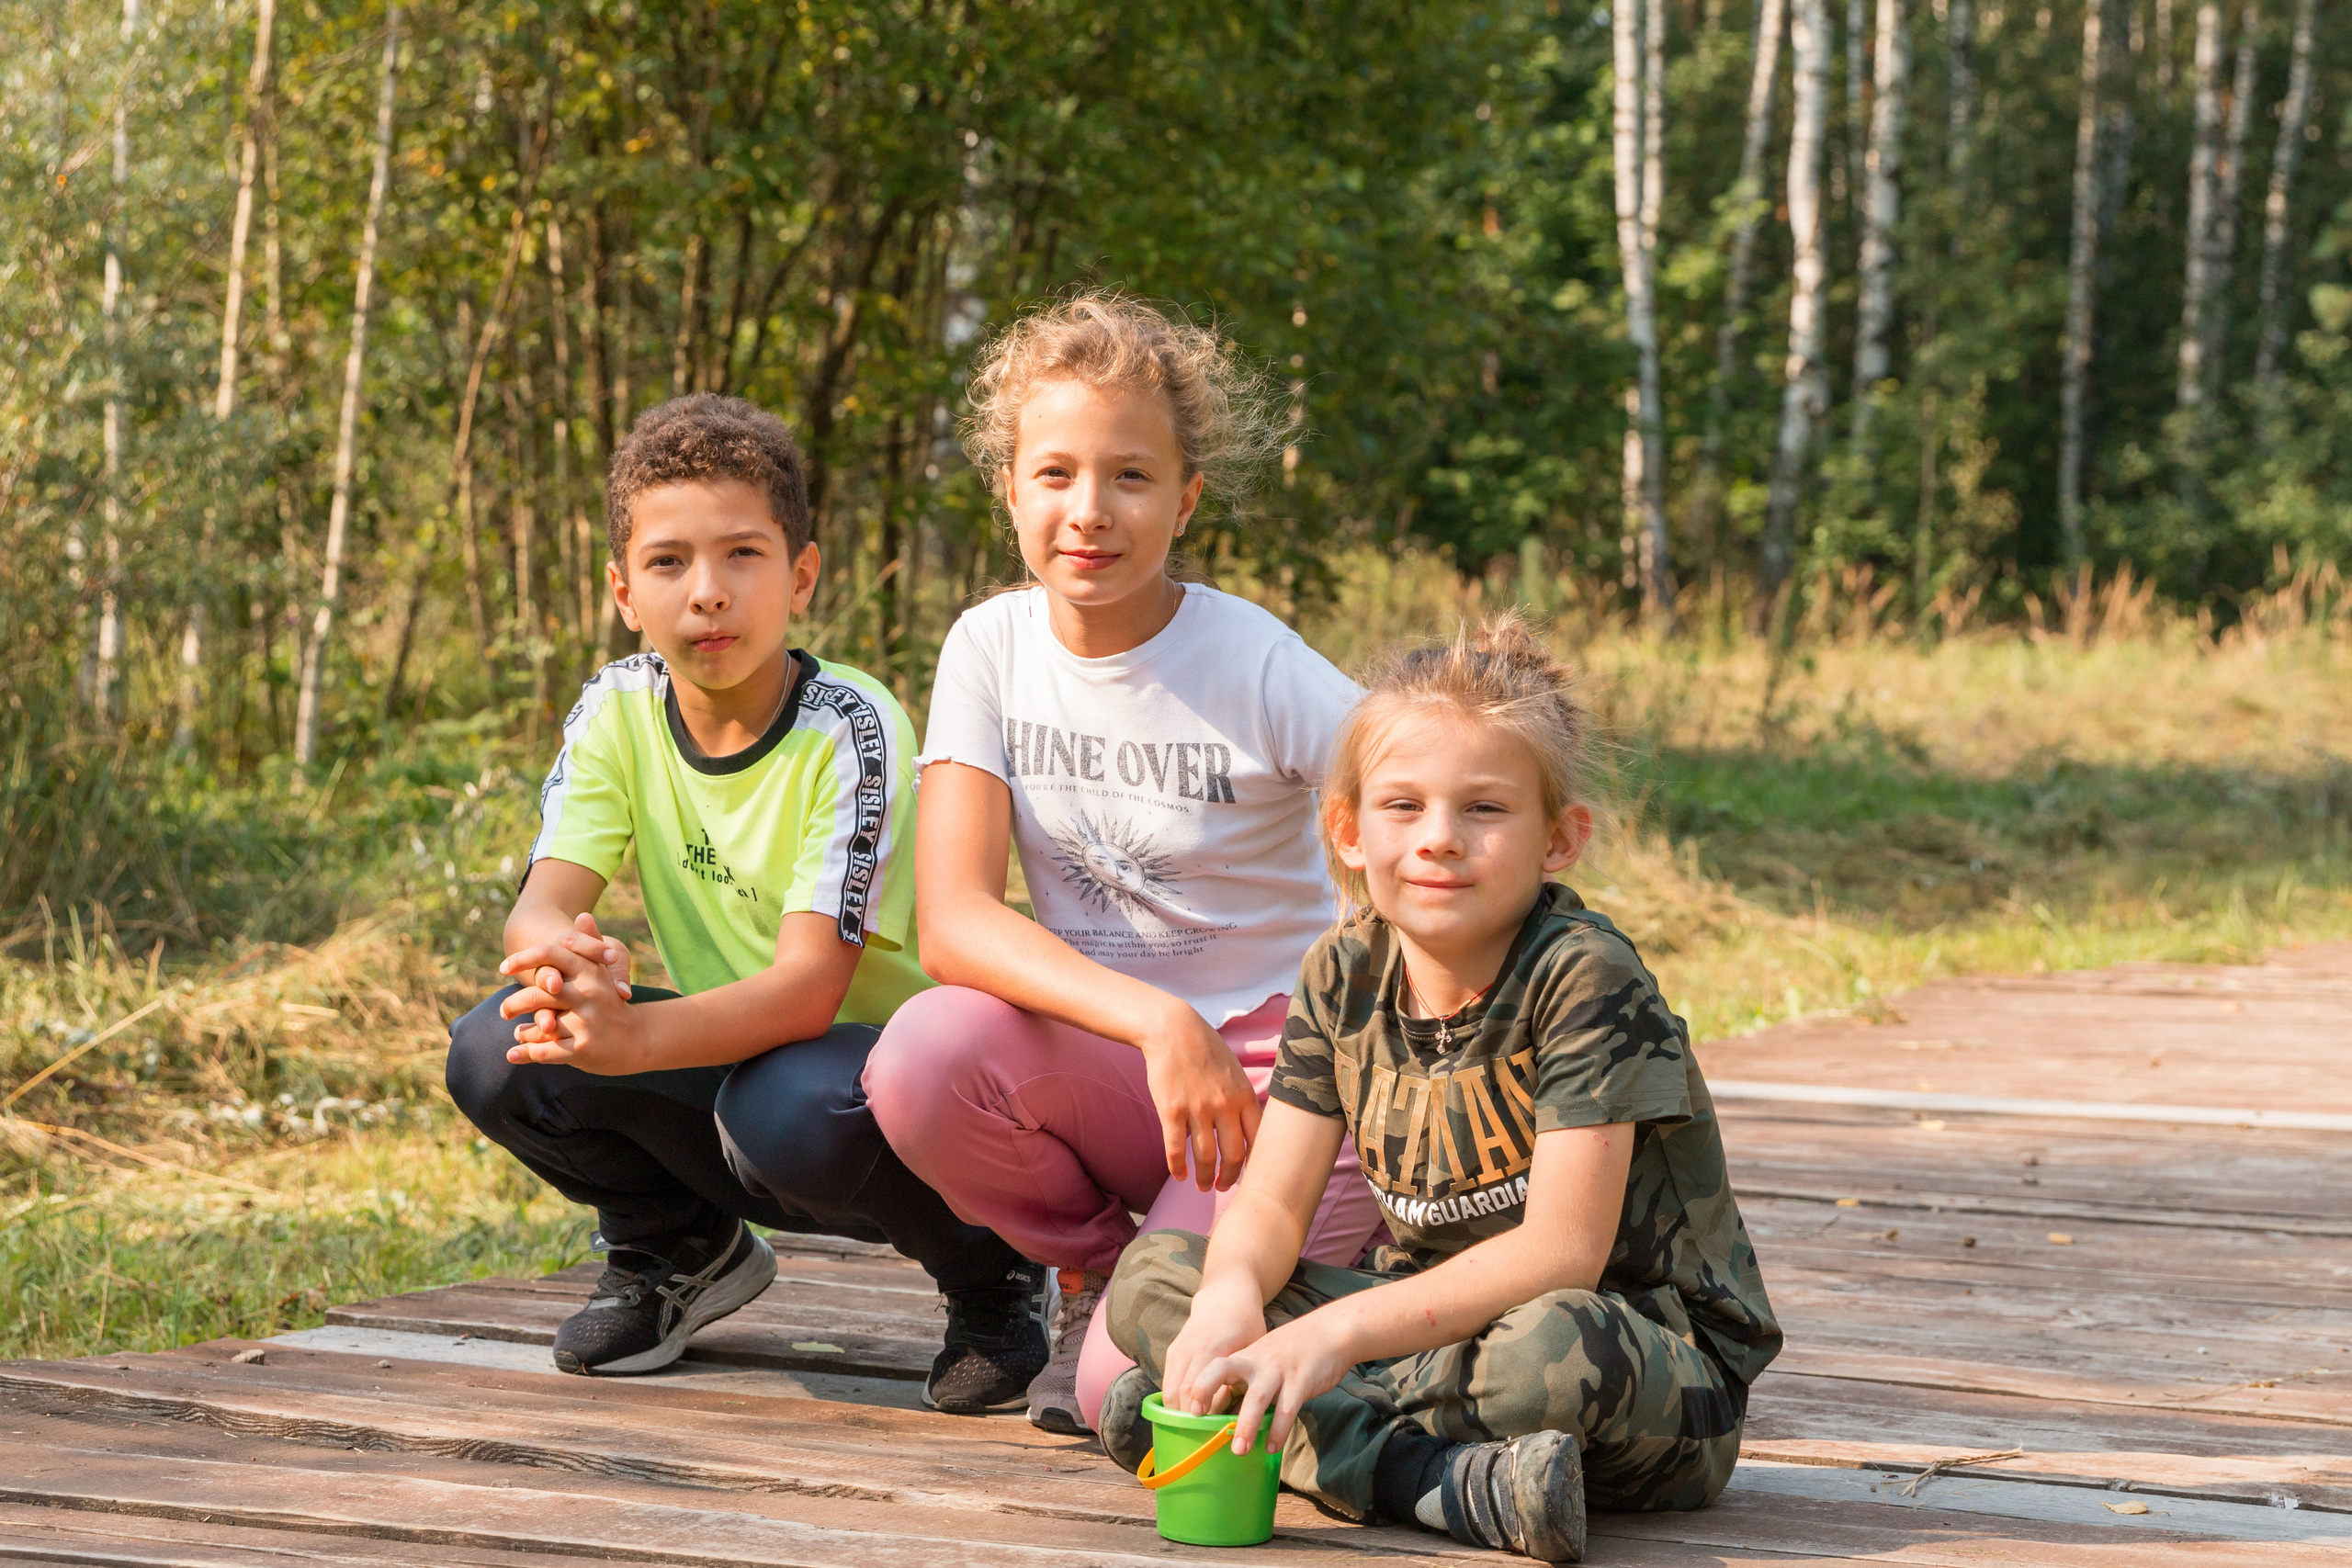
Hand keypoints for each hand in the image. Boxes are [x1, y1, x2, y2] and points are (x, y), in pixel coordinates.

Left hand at [496, 926, 647, 1073]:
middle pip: (539, 992)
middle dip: (514, 1003)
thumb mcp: (605, 970)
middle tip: (504, 1011)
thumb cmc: (614, 1002)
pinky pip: (543, 1051)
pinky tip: (514, 1054)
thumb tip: (582, 915)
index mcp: (590, 972)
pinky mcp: (582, 1049)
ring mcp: (586, 1023)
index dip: (523, 959)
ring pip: (539, 1024)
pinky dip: (524, 1053)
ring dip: (522, 1031)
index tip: (503, 968)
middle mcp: (588, 994)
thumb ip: (590, 943)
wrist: (641, 1039)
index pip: (551, 955)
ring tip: (516, 1032)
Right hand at [1138, 1001, 1261, 1190]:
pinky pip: (1176, 1149)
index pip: (1258, 1140)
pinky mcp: (1172, 1110)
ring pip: (1206, 1157)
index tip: (1250, 1175)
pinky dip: (1178, 1168)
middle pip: (1234, 1155)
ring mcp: (1198, 1109)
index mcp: (1244, 1096)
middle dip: (1230, 1178)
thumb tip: (1251, 1130)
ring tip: (1203, 1186)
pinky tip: (1179, 1175)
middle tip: (1223, 1187)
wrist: (1173, 1030)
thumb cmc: (1206, 1051)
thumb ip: (1243, 1100)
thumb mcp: (1235, 1072)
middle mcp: (1224, 1105)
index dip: (1255, 1164)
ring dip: (1205, 1178)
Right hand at [1161, 1276, 1267, 1423]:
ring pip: (1169, 1392)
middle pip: (1179, 1395)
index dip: (1199, 1415)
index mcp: (1211, 1349)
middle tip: (1202, 1442)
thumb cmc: (1245, 1325)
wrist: (1225, 1296)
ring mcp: (1178, 1349)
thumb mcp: (1252, 1349)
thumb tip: (1241, 1416)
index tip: (1209, 1434)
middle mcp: (1190, 1349)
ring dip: (1178, 1414)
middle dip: (1187, 1421)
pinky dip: (1175, 1402)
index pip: (1196, 1389)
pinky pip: (1168, 1383)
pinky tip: (1190, 1415)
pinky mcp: (1172, 1351)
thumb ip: (1243, 1378)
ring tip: (1195, 1433)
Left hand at [1176, 1313, 1354, 1457]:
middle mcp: (1256, 1361)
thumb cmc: (1291, 1353)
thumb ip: (1246, 1385)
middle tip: (1198, 1422)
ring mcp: (1278, 1370)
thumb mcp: (1263, 1362)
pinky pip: (1287, 1408)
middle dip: (1208, 1394)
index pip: (1213, 1366)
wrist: (1329, 1333)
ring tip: (1239, 1450)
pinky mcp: (1301, 1381)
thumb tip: (1228, 1419)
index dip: (1199, 1386)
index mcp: (1244, 1357)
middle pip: (1223, 1371)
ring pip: (1256, 1397)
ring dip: (1246, 1425)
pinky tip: (1272, 1447)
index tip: (1190, 1411)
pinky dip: (1278, 1430)